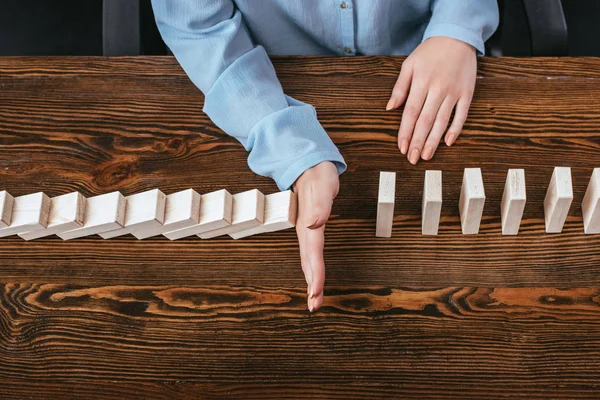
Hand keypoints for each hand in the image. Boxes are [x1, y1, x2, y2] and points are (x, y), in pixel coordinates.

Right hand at [292, 161, 338, 311]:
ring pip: (308, 261)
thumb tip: (314, 224)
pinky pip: (311, 254)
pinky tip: (314, 278)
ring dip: (311, 281)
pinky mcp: (309, 230)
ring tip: (314, 299)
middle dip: (312, 285)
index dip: (315, 274)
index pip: (313, 254)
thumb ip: (319, 205)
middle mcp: (306, 231)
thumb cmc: (318, 175)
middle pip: (309, 263)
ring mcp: (306, 232)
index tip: (315, 292)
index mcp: (309, 225)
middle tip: (314, 306)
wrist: (308, 166)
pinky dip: (313, 269)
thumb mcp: (322, 186)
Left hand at [386, 36, 476, 163]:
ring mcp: (453, 92)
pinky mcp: (467, 93)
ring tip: (427, 156)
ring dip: (434, 140)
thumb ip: (399, 87)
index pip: (411, 113)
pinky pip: (461, 115)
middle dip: (418, 142)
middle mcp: (437, 89)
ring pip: (442, 121)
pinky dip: (455, 129)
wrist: (457, 37)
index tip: (402, 147)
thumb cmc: (430, 52)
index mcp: (421, 82)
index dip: (406, 132)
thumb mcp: (409, 65)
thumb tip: (390, 108)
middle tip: (413, 159)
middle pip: (425, 121)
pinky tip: (448, 142)